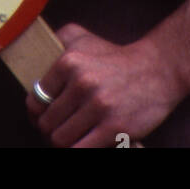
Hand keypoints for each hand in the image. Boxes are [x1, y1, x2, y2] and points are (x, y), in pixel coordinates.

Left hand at [24, 23, 186, 148]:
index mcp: (69, 61)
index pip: (35, 99)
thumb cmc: (114, 57)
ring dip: (63, 142)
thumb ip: (55, 41)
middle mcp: (82, 82)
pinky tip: (84, 142)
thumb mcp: (83, 38)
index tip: (45, 115)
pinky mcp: (114, 128)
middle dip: (50, 130)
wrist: (157, 70)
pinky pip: (80, 150)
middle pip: (47, 124)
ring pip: (60, 140)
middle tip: (60, 127)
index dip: (37, 112)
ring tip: (72, 135)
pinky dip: (78, 150)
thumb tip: (33, 59)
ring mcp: (98, 106)